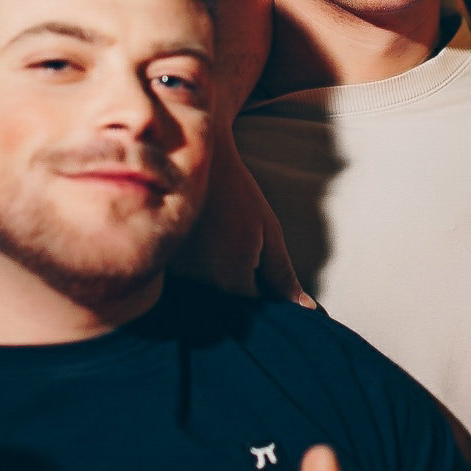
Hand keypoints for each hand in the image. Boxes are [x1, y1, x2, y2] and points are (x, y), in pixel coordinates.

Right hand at [181, 126, 311, 304]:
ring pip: (212, 292)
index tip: (273, 275)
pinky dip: (204, 269)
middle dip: (248, 288)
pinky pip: (192, 279)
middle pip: (233, 304)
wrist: (196, 161)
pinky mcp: (166, 265)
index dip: (272, 296)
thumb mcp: (269, 233)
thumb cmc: (238, 194)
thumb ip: (283, 275)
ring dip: (223, 277)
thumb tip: (304, 308)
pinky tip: (209, 244)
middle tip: (249, 251)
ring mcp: (178, 275)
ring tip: (225, 241)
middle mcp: (200, 285)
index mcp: (231, 280)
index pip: (258, 307)